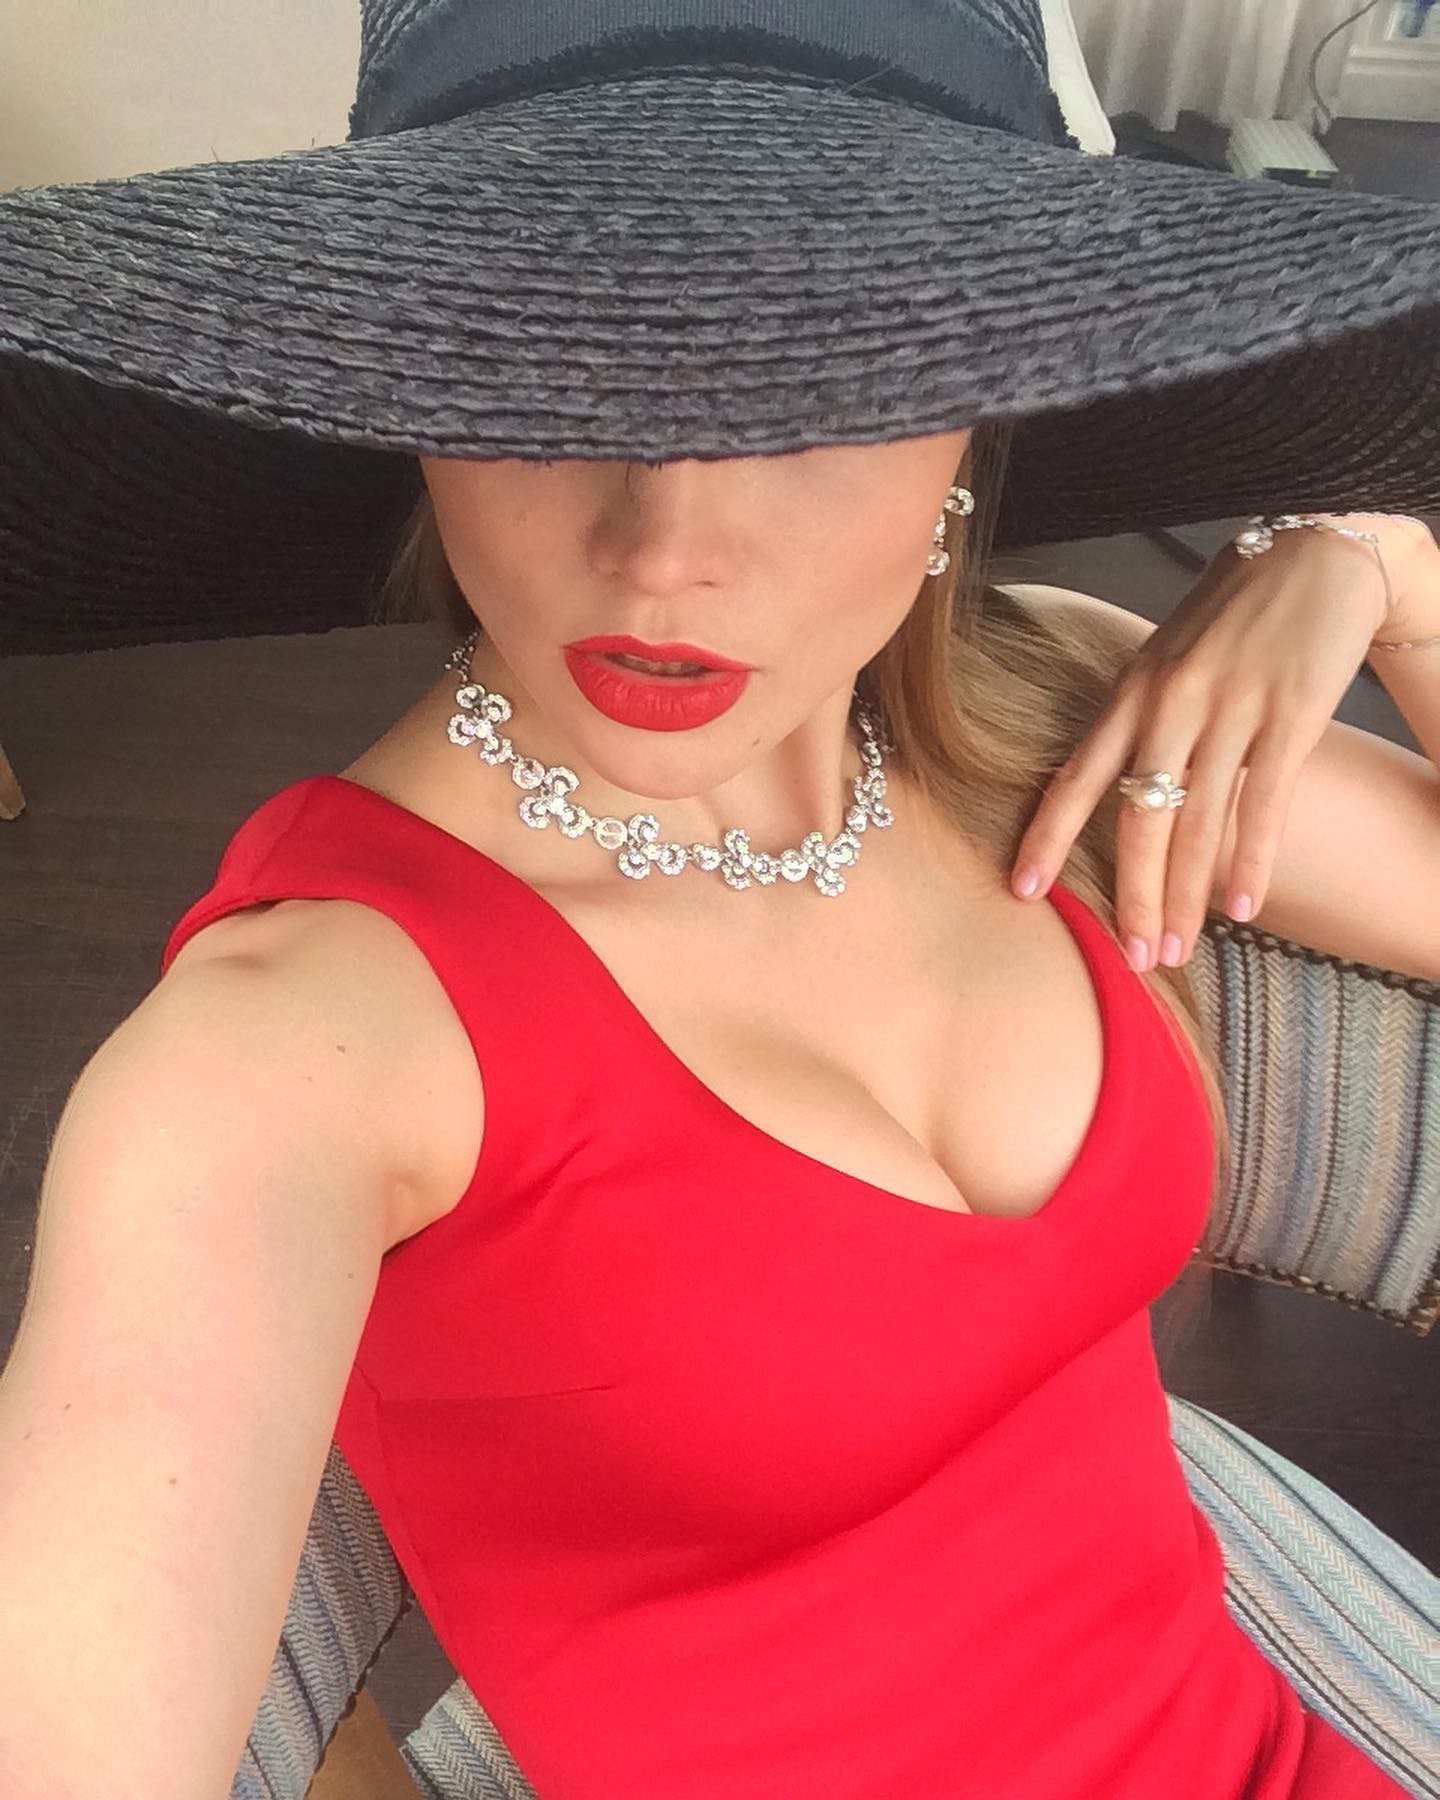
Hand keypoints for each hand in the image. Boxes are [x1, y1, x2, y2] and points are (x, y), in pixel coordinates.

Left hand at [1009, 513, 1437, 974]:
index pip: (1076, 776)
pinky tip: (1240, 906)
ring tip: (1175, 949)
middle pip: (1139, 820)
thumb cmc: (1234, 609)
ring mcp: (1232, 711)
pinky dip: (1251, 862)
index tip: (1022, 891)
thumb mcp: (1167, 655)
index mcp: (1132, 691)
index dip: (1047, 837)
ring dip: (1186, 897)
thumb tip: (1116, 788)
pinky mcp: (1292, 717)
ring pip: (1198, 825)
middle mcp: (1172, 704)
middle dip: (1133, 896)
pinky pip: (1265, 805)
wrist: (1318, 553)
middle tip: (1132, 957)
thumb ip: (1139, 719)